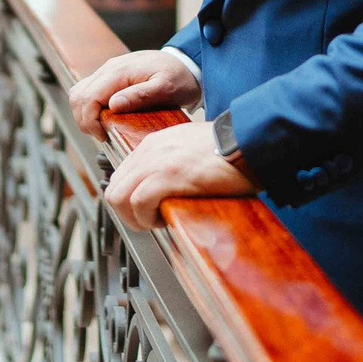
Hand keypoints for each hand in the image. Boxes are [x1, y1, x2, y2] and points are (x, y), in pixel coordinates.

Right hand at [68, 50, 200, 136]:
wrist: (187, 63)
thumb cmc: (180, 77)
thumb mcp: (166, 88)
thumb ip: (140, 95)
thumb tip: (114, 104)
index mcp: (120, 71)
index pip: (88, 97)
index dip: (90, 121)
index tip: (104, 136)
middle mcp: (109, 68)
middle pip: (78, 95)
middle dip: (84, 120)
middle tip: (102, 135)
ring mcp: (108, 71)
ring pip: (79, 93)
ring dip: (84, 114)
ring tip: (102, 128)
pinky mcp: (110, 76)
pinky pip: (89, 91)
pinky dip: (90, 107)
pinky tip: (104, 118)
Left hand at [104, 118, 255, 229]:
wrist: (248, 140)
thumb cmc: (230, 148)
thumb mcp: (190, 148)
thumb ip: (172, 162)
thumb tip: (166, 188)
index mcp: (154, 144)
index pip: (121, 177)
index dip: (130, 201)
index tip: (147, 211)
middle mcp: (149, 151)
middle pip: (113, 190)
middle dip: (128, 214)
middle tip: (150, 221)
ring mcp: (156, 162)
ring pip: (118, 197)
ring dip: (136, 217)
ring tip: (158, 221)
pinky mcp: (168, 176)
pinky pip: (139, 203)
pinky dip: (148, 217)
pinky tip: (166, 217)